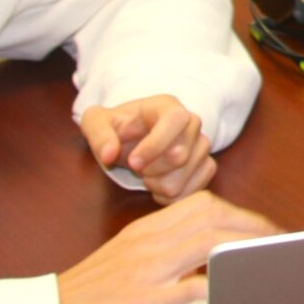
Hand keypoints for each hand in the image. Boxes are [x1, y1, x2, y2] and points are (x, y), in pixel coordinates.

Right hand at [53, 192, 279, 303]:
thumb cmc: (87, 293)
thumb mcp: (125, 259)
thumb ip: (161, 251)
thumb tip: (202, 255)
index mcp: (144, 231)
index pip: (201, 204)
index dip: (237, 212)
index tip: (259, 226)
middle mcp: (149, 243)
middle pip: (211, 215)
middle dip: (251, 223)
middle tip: (278, 237)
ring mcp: (148, 270)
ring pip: (207, 241)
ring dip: (245, 245)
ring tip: (270, 255)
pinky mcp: (145, 301)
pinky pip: (192, 286)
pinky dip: (219, 283)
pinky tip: (238, 286)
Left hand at [81, 96, 214, 202]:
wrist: (132, 137)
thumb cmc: (117, 128)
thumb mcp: (97, 123)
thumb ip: (99, 135)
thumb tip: (109, 154)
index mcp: (168, 106)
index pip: (175, 121)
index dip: (154, 145)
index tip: (133, 163)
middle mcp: (192, 122)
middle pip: (180, 156)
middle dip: (151, 169)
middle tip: (136, 166)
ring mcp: (202, 145)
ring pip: (185, 177)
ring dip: (158, 184)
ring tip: (146, 175)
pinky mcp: (206, 166)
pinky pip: (194, 190)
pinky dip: (172, 196)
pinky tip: (157, 187)